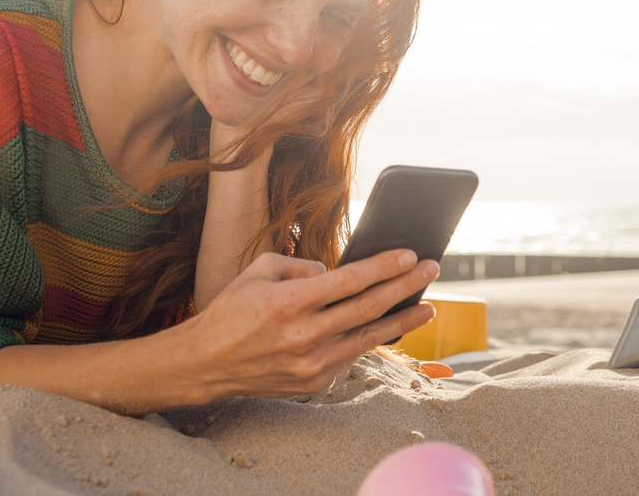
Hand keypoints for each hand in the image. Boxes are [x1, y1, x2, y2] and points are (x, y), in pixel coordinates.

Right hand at [172, 247, 437, 399]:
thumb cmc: (233, 309)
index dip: (385, 267)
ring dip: (403, 321)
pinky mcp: (313, 383)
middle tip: (432, 270)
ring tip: (428, 306)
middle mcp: (303, 335)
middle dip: (406, 287)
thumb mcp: (260, 271)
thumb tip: (338, 273)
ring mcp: (310, 364)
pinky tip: (389, 327)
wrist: (206, 363)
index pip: (350, 280)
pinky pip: (349, 355)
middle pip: (368, 308)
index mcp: (288, 302)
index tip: (412, 255)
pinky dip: (370, 340)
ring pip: (368, 337)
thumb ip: (302, 266)